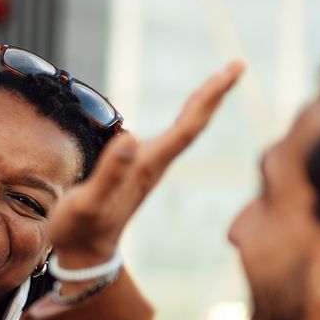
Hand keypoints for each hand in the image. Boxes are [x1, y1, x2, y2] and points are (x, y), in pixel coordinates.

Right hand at [48, 62, 245, 267]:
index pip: (187, 126)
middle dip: (215, 93)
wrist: (84, 254)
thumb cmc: (81, 228)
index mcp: (148, 166)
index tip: (230, 70)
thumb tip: (130, 137)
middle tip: (238, 65)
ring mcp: (150, 167)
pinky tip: (187, 111)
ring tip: (219, 80)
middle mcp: (155, 164)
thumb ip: (109, 173)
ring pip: (186, 129)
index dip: (209, 97)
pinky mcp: (141, 169)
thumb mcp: (88, 202)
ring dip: (203, 103)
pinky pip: (173, 136)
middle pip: (194, 124)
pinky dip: (185, 116)